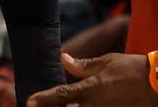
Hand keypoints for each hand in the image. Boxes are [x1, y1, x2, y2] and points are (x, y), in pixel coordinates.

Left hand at [26, 52, 157, 105]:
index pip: (60, 95)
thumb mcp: (106, 62)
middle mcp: (96, 105)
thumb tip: (63, 59)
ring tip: (57, 106)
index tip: (28, 102)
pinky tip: (78, 106)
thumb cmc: (133, 70)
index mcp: (91, 88)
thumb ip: (82, 65)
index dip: (42, 99)